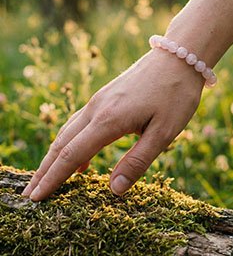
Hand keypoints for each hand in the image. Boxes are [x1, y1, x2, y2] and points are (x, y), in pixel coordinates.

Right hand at [22, 48, 203, 200]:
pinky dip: (70, 141)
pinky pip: (80, 122)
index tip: (36, 198)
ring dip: (54, 155)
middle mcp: (97, 108)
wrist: (179, 57)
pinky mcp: (106, 95)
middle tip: (30, 194)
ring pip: (68, 131)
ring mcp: (100, 100)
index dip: (53, 179)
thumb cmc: (176, 94)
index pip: (72, 155)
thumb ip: (138, 161)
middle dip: (45, 170)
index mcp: (109, 120)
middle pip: (62, 143)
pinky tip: (79, 156)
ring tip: (45, 176)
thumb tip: (114, 189)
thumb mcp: (164, 132)